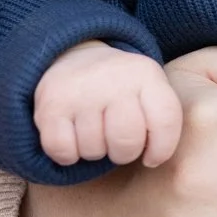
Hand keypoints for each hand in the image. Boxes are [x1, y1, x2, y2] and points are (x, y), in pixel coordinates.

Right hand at [34, 41, 181, 167]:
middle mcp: (113, 79)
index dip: (161, 150)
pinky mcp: (50, 106)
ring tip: (93, 131)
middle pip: (127, 142)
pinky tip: (72, 137)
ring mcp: (80, 91)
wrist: (73, 57)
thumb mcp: (148, 89)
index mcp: (145, 74)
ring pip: (94, 150)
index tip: (151, 157)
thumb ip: (161, 118)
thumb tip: (153, 159)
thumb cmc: (120, 88)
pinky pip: (63, 151)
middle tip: (117, 143)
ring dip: (94, 151)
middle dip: (124, 153)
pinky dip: (67, 154)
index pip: (166, 121)